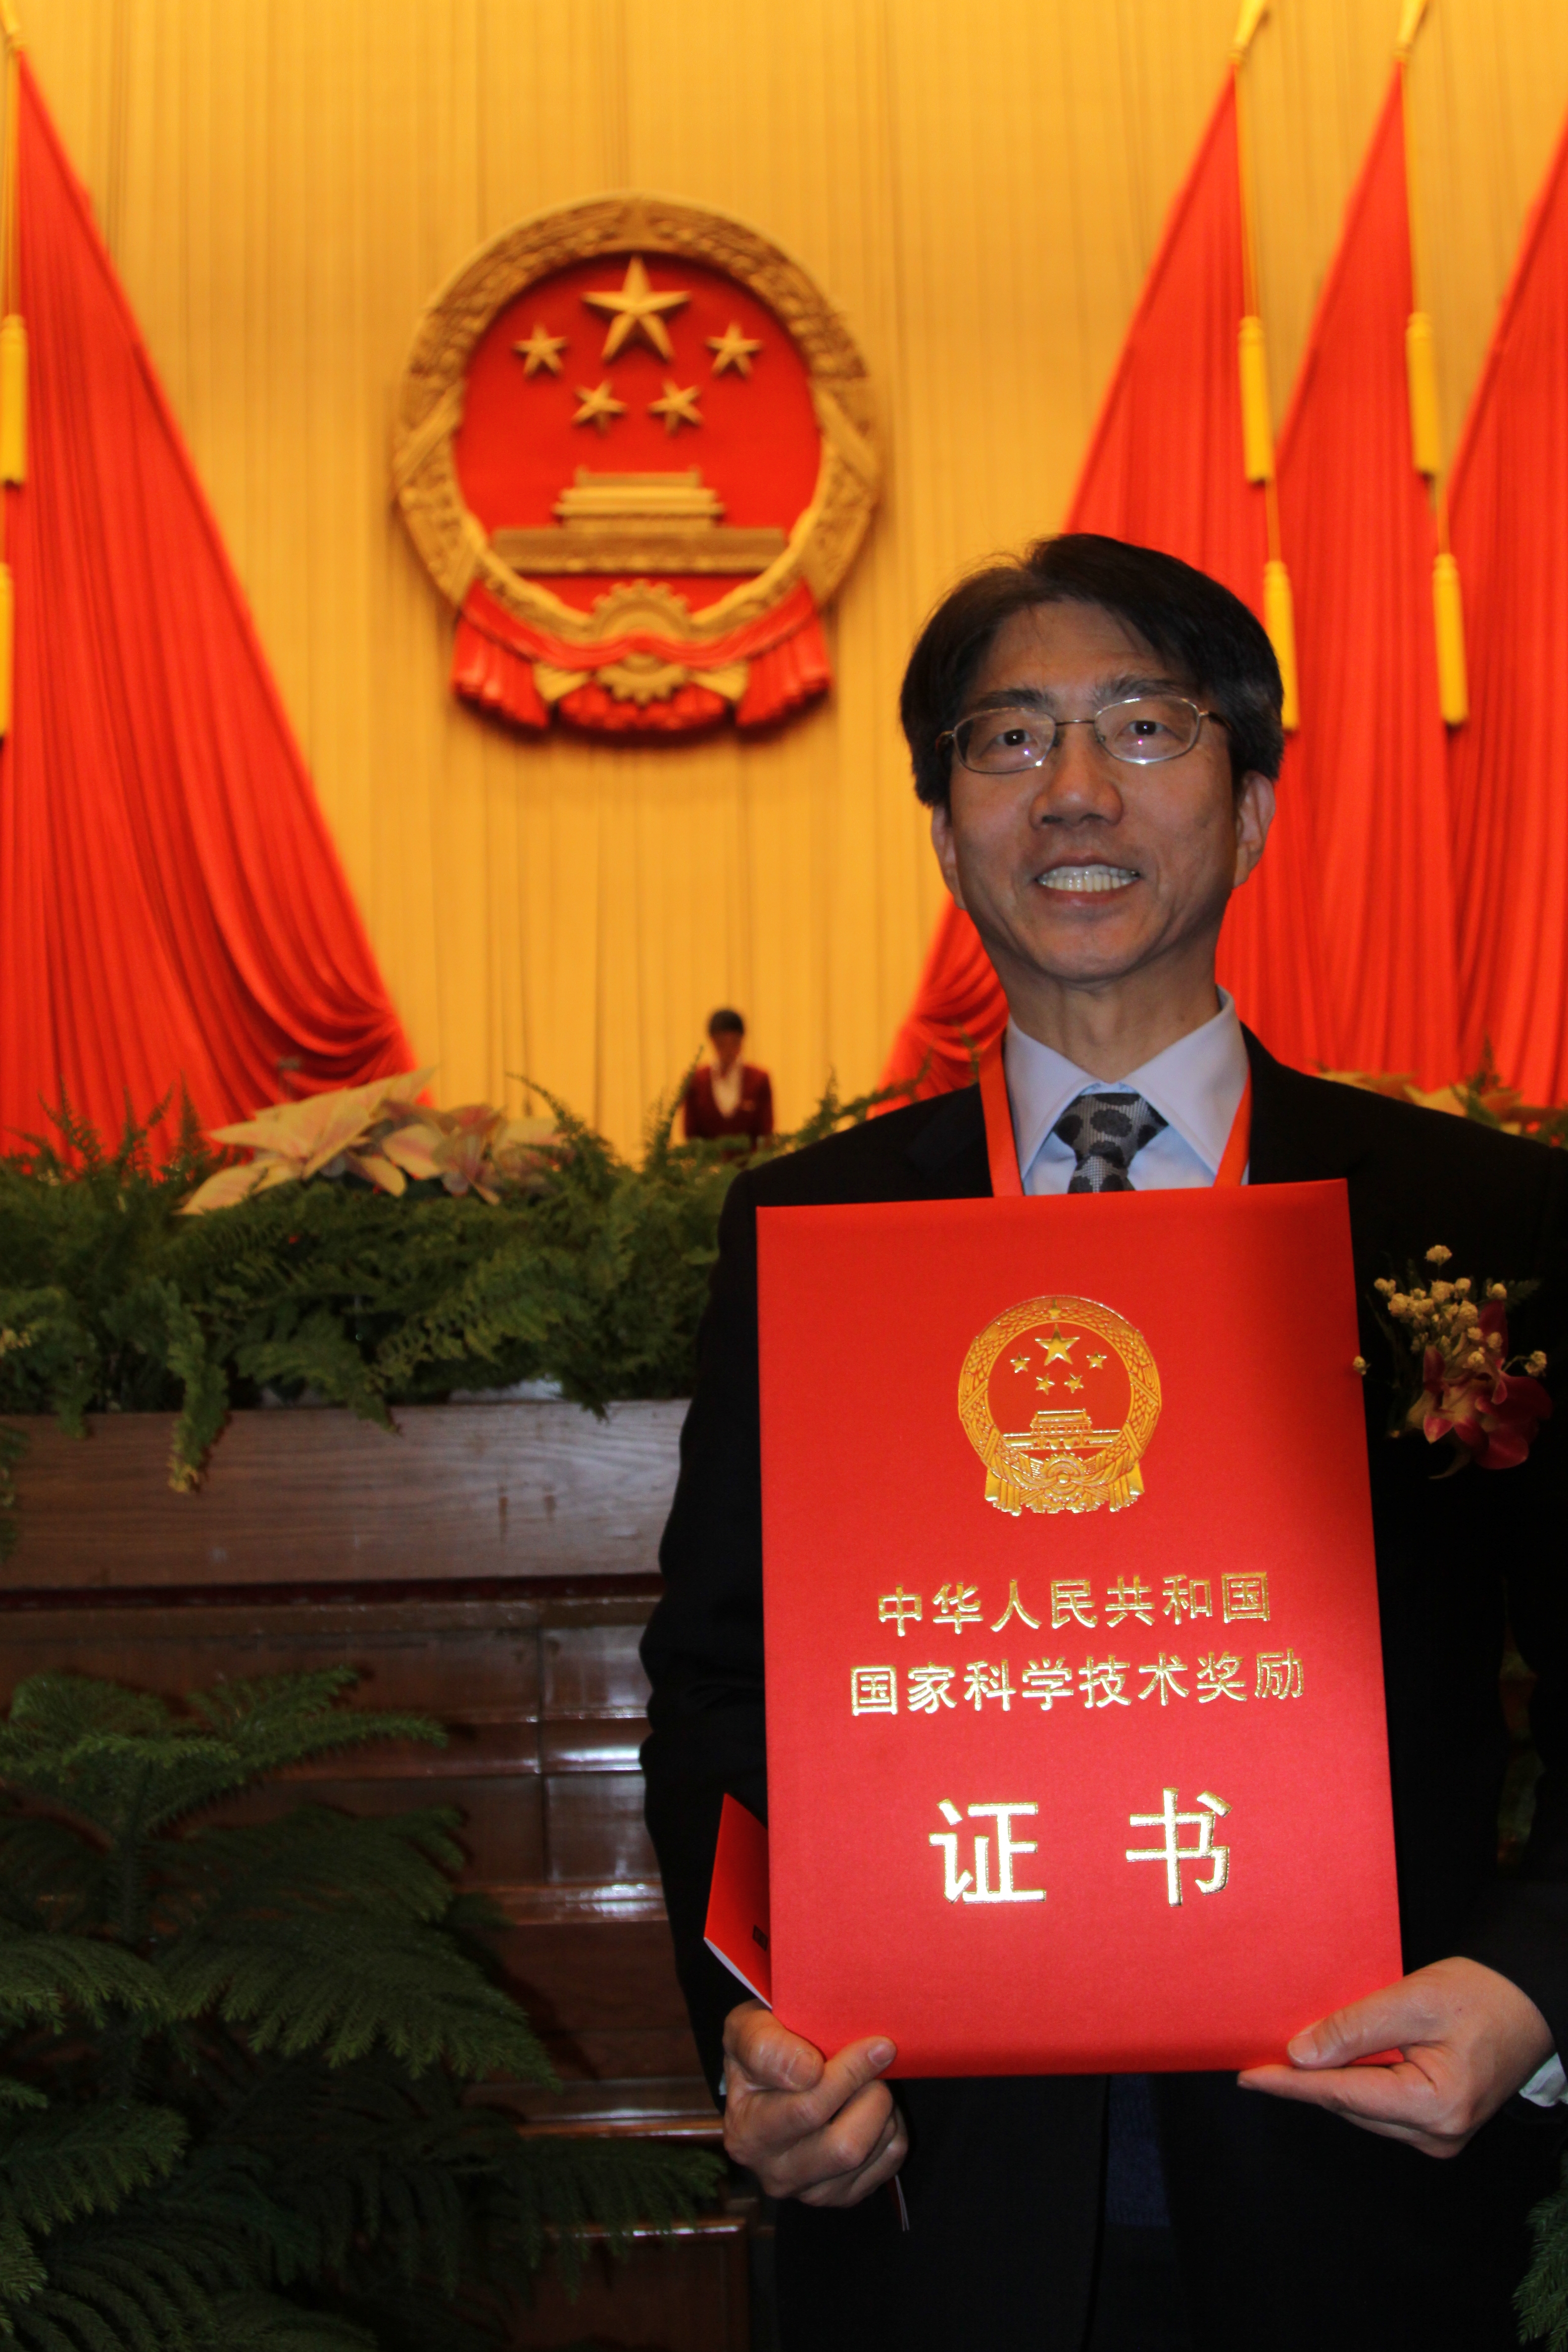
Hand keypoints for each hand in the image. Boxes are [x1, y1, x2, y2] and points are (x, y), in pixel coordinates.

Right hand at [721, 2000, 907, 2204]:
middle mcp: (775, 2174)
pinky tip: (870, 2105)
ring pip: (871, 2153)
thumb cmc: (761, 2048)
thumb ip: (766, 2047)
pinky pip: (889, 2160)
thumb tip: (807, 2073)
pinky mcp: (843, 2195)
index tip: (875, 2043)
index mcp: (748, 2135)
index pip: (808, 2110)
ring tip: (869, 2079)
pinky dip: (893, 2127)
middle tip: (878, 2057)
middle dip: (872, 2094)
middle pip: (845, 2147)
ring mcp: (811, 2192)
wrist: (767, 2079)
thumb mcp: (745, 2030)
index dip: (849, 2073)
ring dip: (883, 2108)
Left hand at [1238, 1956, 1552, 2158]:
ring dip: (1330, 2082)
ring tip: (1294, 2053)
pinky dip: (1356, 2084)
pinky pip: (1380, 2108)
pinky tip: (1336, 2059)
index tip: (1248, 2075)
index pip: (1342, 2094)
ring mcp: (1440, 2137)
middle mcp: (1437, 2135)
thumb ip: (1355, 2028)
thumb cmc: (1479, 1996)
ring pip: (1362, 2110)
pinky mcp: (1438, 2127)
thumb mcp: (1413, 2000)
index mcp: (1435, 2106)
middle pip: (1350, 2106)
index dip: (1290, 2084)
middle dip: (1306, 2080)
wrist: (1526, 2004)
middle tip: (1262, 2053)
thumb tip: (1300, 2054)